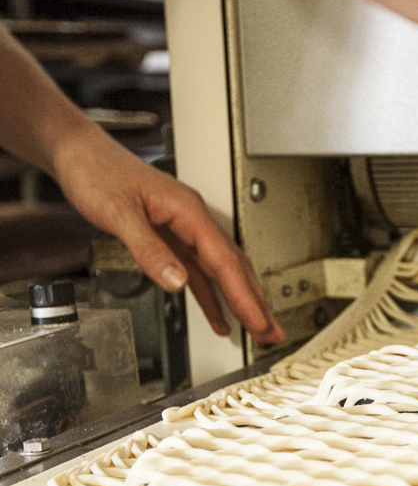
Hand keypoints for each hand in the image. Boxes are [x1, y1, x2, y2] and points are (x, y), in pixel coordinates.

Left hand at [53, 124, 283, 342]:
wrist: (77, 154)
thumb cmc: (97, 171)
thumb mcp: (119, 213)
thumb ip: (150, 250)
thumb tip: (177, 281)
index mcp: (188, 211)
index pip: (224, 261)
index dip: (244, 295)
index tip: (258, 321)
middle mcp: (192, 219)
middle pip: (234, 268)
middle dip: (255, 303)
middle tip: (272, 331)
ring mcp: (183, 229)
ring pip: (221, 272)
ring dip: (239, 302)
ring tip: (257, 328)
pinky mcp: (171, 238)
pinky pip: (199, 273)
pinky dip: (210, 297)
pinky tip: (217, 317)